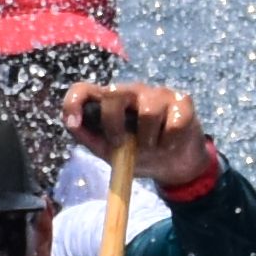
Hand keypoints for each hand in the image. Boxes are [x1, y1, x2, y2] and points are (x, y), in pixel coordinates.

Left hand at [62, 80, 211, 188]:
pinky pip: (173, 124)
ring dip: (148, 139)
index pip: (83, 90)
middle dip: (113, 125)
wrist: (175, 165)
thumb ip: (91, 138)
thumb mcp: (110, 152)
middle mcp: (131, 92)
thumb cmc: (140, 154)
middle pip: (113, 94)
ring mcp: (157, 94)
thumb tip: (73, 124)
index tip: (73, 123)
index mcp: (109, 102)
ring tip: (152, 148)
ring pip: (148, 111)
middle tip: (120, 145)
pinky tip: (170, 144)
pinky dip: (170, 142)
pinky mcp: (182, 102)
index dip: (73, 102)